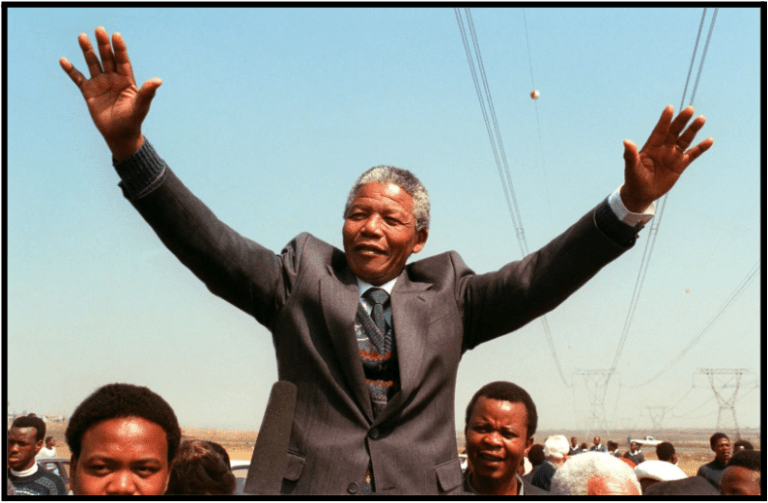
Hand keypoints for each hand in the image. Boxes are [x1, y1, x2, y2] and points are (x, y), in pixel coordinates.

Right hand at [60, 27, 161, 160]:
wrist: (120, 135)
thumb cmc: (133, 120)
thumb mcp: (141, 105)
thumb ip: (148, 92)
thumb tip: (159, 81)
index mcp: (127, 80)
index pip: (122, 60)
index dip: (119, 48)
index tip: (116, 35)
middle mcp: (113, 79)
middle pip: (107, 58)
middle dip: (103, 44)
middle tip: (99, 29)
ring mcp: (100, 84)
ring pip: (93, 63)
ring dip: (87, 51)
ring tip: (82, 36)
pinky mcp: (89, 92)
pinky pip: (78, 78)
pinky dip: (71, 70)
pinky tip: (63, 60)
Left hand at [620, 105, 712, 211]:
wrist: (641, 194)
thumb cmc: (634, 180)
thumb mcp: (632, 168)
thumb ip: (630, 155)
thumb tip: (626, 141)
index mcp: (651, 146)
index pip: (659, 130)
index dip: (664, 120)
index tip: (669, 108)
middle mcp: (663, 148)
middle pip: (674, 131)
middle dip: (681, 121)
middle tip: (690, 109)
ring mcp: (672, 155)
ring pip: (684, 140)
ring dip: (692, 130)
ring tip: (701, 118)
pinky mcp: (680, 165)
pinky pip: (692, 154)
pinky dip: (701, 148)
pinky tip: (710, 140)